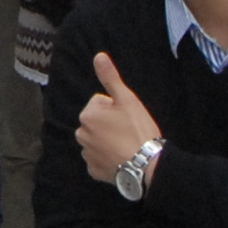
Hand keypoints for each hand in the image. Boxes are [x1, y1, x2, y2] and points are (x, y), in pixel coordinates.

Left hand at [75, 52, 163, 183]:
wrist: (146, 165)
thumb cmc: (137, 130)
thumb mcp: (126, 99)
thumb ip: (110, 77)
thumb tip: (98, 56)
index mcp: (87, 115)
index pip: (100, 103)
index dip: (115, 108)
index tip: (127, 117)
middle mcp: (81, 134)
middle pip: (97, 122)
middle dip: (109, 124)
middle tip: (128, 131)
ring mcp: (87, 154)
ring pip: (97, 140)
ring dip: (108, 141)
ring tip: (127, 145)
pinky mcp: (93, 171)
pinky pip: (99, 159)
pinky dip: (108, 158)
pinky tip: (122, 158)